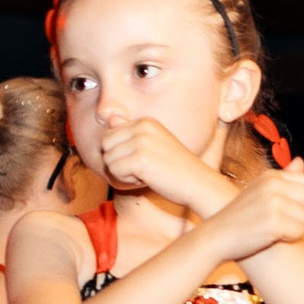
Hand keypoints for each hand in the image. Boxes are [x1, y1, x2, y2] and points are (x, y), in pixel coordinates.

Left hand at [97, 117, 222, 207]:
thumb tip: (109, 119)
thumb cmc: (176, 168)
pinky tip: (147, 179)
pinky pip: (115, 172)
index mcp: (146, 122)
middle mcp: (143, 127)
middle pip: (105, 146)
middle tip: (144, 167)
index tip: (145, 159)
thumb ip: (130, 133)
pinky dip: (127, 181)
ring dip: (124, 173)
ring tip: (148, 173)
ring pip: (108, 160)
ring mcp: (142, 142)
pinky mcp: (140, 159)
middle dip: (119, 161)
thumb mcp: (153, 145)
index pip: (110, 135)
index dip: (122, 153)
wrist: (198, 183)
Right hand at [201, 161, 303, 262]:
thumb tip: (301, 161)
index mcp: (271, 176)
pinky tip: (273, 237)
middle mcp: (273, 185)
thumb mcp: (260, 190)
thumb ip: (284, 177)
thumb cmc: (241, 217)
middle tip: (287, 222)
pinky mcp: (273, 222)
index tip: (293, 209)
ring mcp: (273, 203)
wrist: (216, 237)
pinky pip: (299, 232)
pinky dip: (290, 238)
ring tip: (275, 229)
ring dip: (296, 228)